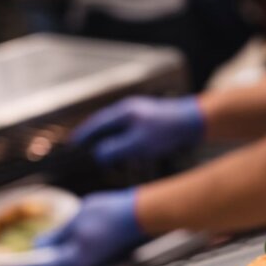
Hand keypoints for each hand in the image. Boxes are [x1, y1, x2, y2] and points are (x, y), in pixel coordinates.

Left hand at [0, 188, 145, 265]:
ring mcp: (88, 263)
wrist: (139, 214)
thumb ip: (57, 234)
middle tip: (5, 265)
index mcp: (73, 260)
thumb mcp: (77, 219)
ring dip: (39, 263)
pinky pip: (67, 260)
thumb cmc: (111, 215)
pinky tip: (47, 250)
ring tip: (22, 258)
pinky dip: (53, 257)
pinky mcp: (94, 256)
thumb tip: (40, 244)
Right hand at [71, 96, 204, 164]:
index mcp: (122, 112)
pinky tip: (127, 152)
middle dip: (94, 138)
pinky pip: (130, 131)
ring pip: (118, 128)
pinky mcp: (151, 121)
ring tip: (103, 154)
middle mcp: (129, 110)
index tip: (72, 145)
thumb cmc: (167, 131)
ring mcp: (141, 114)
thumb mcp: (137, 144)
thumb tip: (98, 155)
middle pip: (105, 125)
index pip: (95, 124)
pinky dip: (124, 141)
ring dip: (110, 141)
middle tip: (84, 150)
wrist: (194, 121)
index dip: (82, 136)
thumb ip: (115, 149)